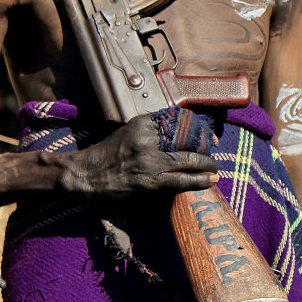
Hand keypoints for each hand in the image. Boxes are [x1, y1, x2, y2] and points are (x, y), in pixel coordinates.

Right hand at [60, 114, 218, 200]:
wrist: (86, 175)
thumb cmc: (106, 154)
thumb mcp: (127, 132)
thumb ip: (149, 129)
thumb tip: (176, 130)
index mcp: (142, 124)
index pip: (179, 121)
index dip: (197, 127)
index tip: (206, 134)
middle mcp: (148, 140)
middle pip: (188, 139)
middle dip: (205, 145)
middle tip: (212, 149)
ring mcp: (151, 161)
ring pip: (190, 159)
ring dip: (207, 164)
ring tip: (214, 167)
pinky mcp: (151, 181)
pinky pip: (183, 179)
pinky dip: (200, 180)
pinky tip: (211, 180)